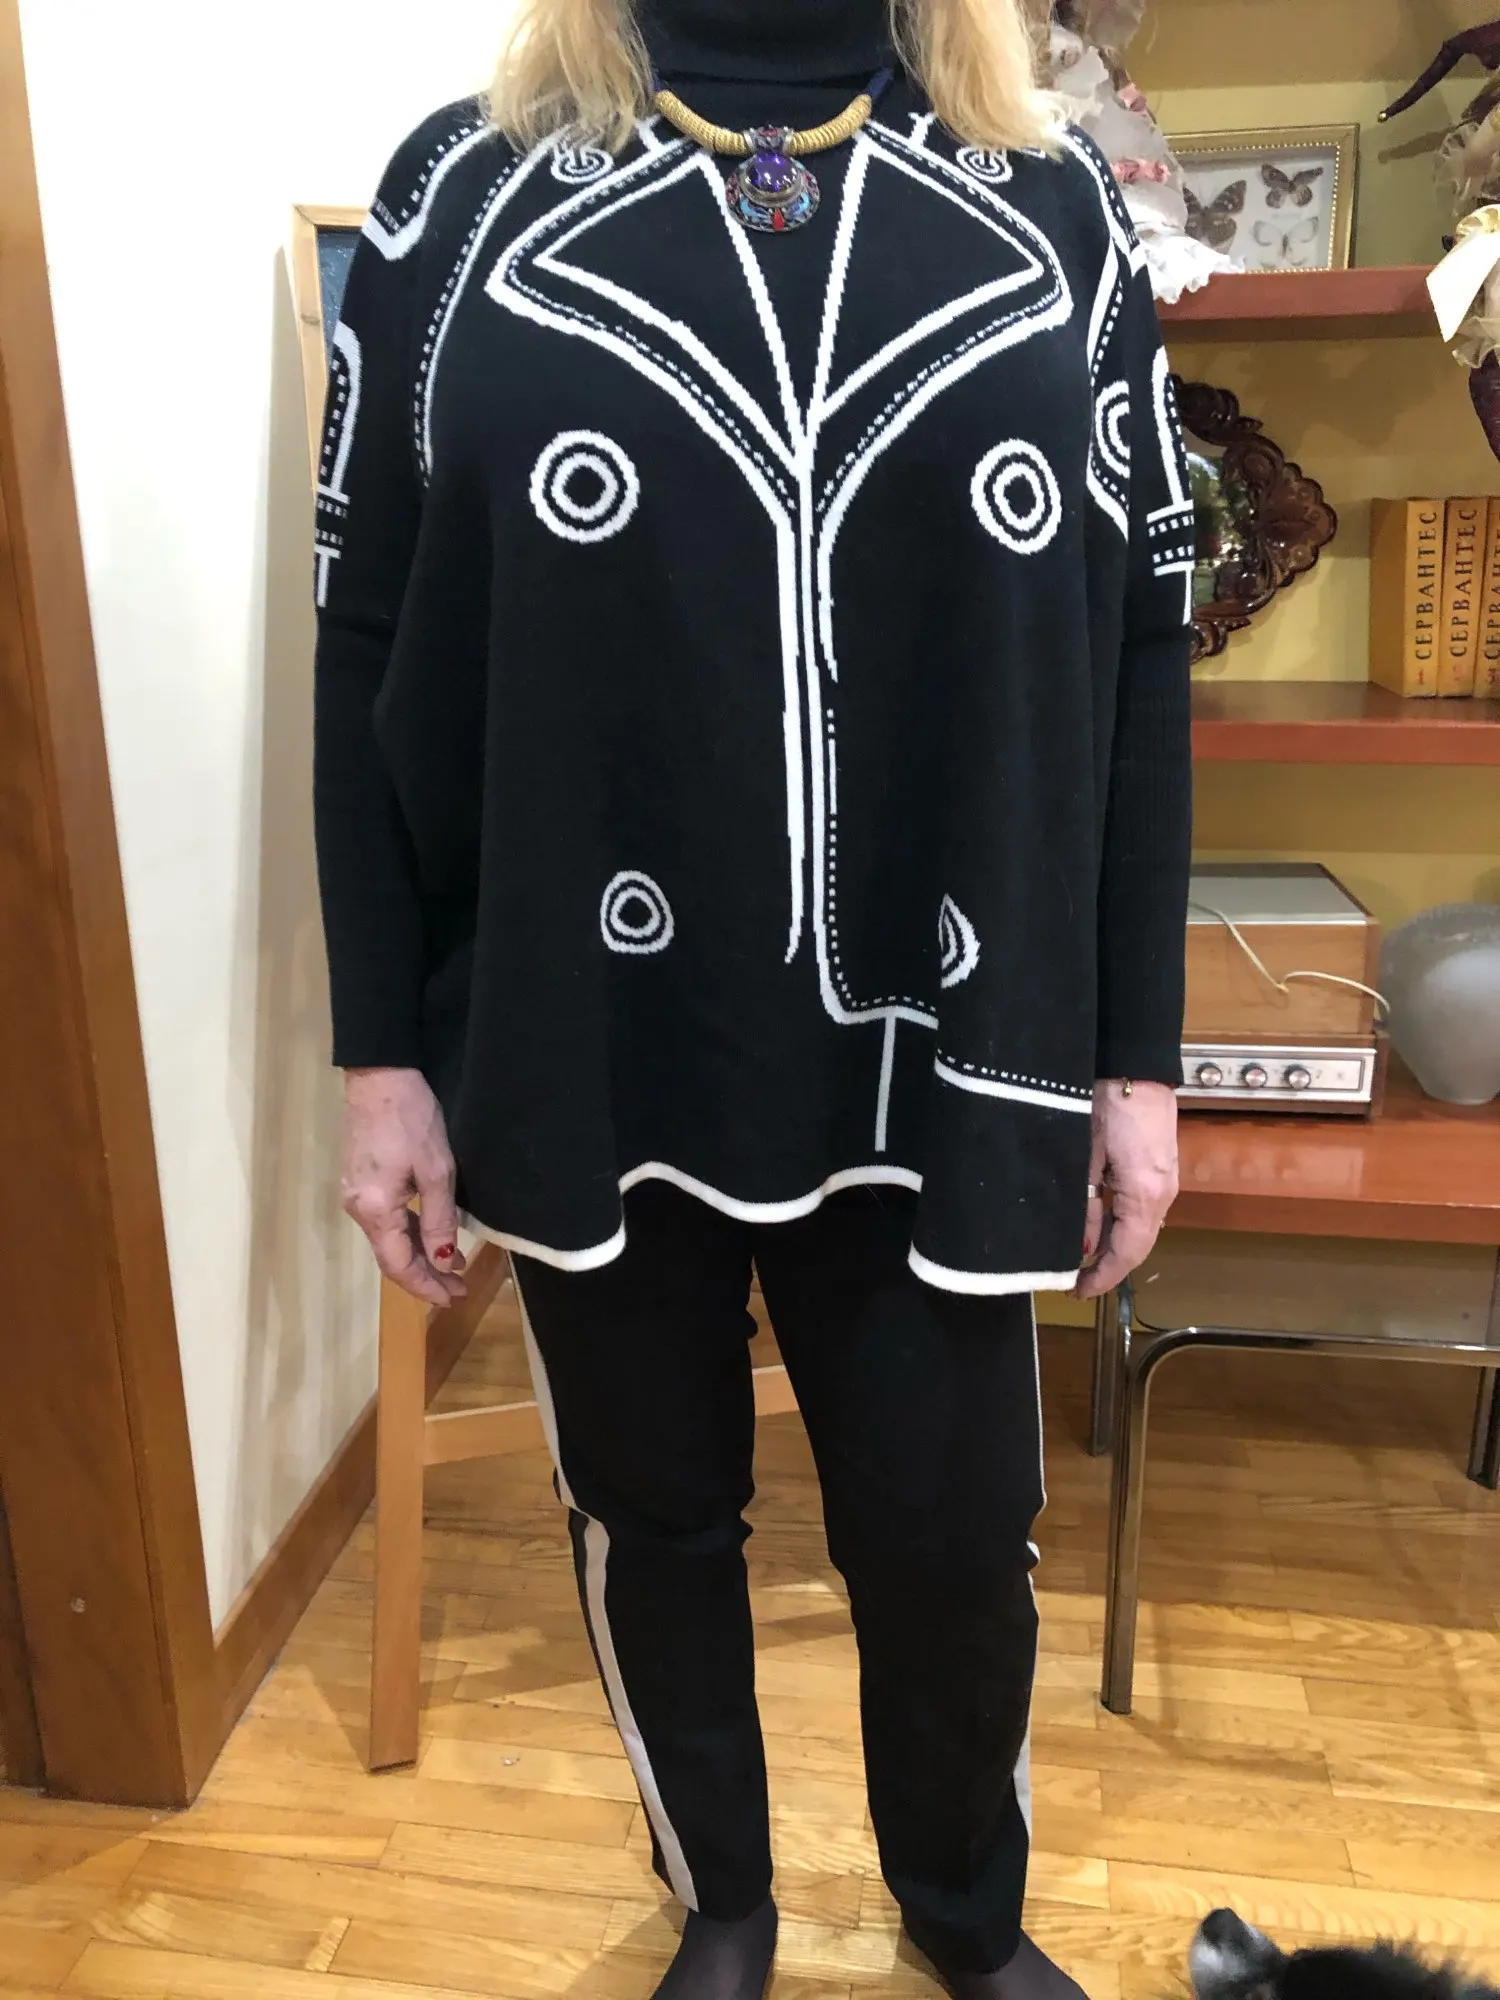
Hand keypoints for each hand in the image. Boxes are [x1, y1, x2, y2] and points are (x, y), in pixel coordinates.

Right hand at [342, 1068, 467, 1308]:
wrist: (380, 1075)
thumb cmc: (411, 1119)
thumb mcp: (437, 1171)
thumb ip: (439, 1219)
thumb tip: (444, 1262)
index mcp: (374, 1211)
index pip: (398, 1266)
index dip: (426, 1287)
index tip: (453, 1299)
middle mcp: (358, 1209)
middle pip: (392, 1257)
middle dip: (426, 1276)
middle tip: (459, 1289)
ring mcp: (356, 1195)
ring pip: (389, 1240)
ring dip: (420, 1256)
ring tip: (455, 1267)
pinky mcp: (361, 1181)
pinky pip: (387, 1220)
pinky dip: (411, 1234)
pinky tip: (433, 1236)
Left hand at [1073, 1078, 1178, 1299]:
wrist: (1135, 1065)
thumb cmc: (1106, 1105)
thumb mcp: (1084, 1158)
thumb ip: (1085, 1206)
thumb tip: (1081, 1247)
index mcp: (1144, 1195)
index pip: (1127, 1252)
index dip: (1102, 1277)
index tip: (1076, 1291)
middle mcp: (1163, 1194)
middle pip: (1138, 1245)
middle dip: (1108, 1267)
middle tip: (1076, 1281)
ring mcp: (1166, 1182)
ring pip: (1141, 1229)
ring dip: (1114, 1247)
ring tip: (1082, 1260)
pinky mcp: (1161, 1169)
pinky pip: (1143, 1210)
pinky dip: (1122, 1226)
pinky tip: (1099, 1229)